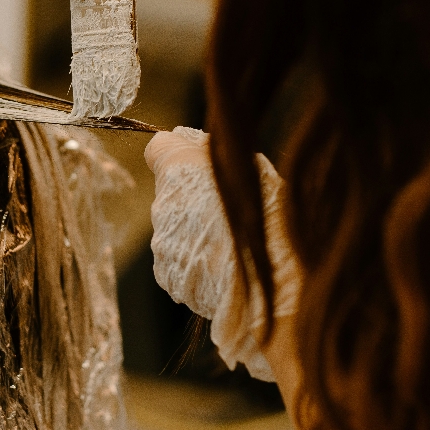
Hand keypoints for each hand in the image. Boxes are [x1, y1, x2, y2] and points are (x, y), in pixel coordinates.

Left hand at [144, 127, 300, 380]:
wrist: (270, 281)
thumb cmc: (271, 219)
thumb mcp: (254, 173)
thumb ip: (222, 161)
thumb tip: (204, 149)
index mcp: (180, 169)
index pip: (158, 148)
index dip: (176, 154)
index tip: (193, 161)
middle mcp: (162, 203)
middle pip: (172, 194)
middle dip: (194, 202)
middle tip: (231, 216)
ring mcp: (162, 242)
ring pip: (175, 231)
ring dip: (196, 236)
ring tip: (233, 251)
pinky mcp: (165, 275)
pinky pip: (178, 262)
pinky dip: (196, 265)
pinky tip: (224, 272)